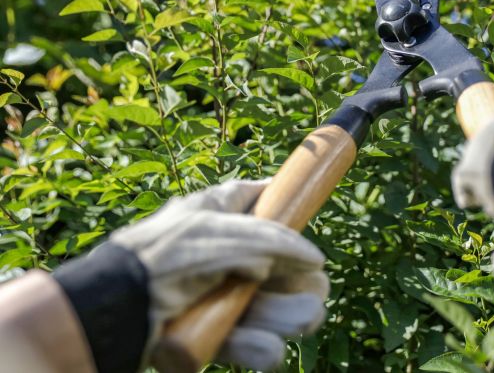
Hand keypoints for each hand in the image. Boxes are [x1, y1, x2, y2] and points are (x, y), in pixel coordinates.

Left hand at [54, 179, 328, 372]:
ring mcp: (226, 296)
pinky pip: (259, 344)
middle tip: (306, 298)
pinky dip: (261, 347)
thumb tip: (316, 262)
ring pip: (283, 310)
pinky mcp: (219, 333)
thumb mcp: (223, 233)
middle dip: (304, 287)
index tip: (310, 225)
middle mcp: (232, 253)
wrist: (118, 309)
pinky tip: (259, 346)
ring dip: (287, 317)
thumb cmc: (167, 257)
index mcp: (226, 214)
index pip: (273, 205)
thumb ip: (276, 241)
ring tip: (280, 321)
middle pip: (292, 269)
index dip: (296, 213)